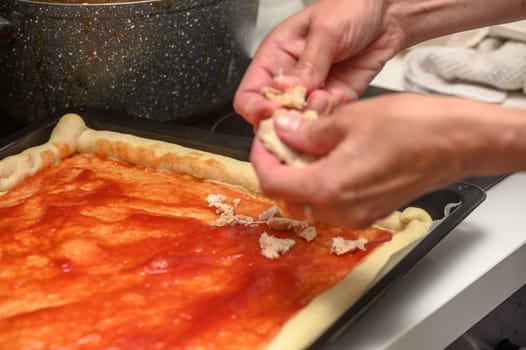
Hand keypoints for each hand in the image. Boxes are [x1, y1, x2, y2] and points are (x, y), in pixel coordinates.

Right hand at [234, 0, 406, 123]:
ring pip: (299, 122)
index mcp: (275, 56)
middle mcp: (290, 77)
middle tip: (304, 112)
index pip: (249, 94)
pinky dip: (332, 116)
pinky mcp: (333, 99)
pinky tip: (340, 96)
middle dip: (286, 119)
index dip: (256, 109)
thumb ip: (307, 65)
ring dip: (312, 118)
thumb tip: (285, 91)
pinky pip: (325, 120)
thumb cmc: (352, 7)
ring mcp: (311, 91)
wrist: (388, 13)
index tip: (274, 113)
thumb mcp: (326, 32)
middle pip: (272, 115)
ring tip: (327, 97)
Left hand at [250, 93, 487, 228]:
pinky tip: (331, 154)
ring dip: (301, 172)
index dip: (261, 159)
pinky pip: (333, 200)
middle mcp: (340, 210)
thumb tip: (283, 131)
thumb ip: (309, 131)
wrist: (458, 142)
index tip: (264, 140)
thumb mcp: (350, 119)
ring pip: (310, 199)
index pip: (272, 183)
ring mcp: (356, 215)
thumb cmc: (414, 129)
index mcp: (329, 188)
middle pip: (289, 194)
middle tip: (284, 137)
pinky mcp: (370, 211)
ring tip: (308, 142)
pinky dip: (323, 179)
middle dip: (280, 165)